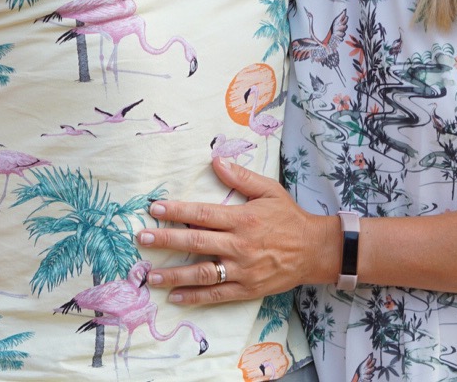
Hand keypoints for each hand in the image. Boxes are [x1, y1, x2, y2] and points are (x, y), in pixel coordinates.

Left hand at [138, 158, 333, 304]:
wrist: (314, 251)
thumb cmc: (289, 218)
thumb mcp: (269, 190)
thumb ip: (241, 177)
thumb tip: (216, 160)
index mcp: (243, 218)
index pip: (203, 213)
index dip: (177, 211)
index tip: (155, 209)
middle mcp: (239, 245)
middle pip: (196, 242)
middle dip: (166, 240)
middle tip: (142, 238)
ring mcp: (242, 270)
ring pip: (202, 273)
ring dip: (174, 274)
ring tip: (150, 275)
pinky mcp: (246, 289)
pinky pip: (216, 295)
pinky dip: (194, 297)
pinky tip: (175, 297)